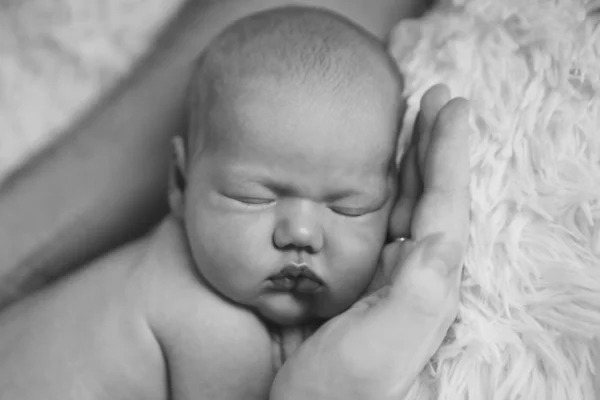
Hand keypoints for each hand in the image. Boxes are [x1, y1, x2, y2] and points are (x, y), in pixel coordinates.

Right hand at [270, 84, 470, 399]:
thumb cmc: (340, 396)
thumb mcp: (380, 350)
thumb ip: (418, 294)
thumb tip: (444, 234)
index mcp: (425, 289)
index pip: (445, 208)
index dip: (450, 156)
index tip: (452, 108)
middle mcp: (412, 280)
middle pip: (429, 198)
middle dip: (432, 147)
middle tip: (432, 99)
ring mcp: (383, 279)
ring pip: (403, 205)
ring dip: (408, 161)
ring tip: (408, 122)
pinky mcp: (354, 282)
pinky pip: (373, 221)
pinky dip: (375, 189)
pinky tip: (369, 174)